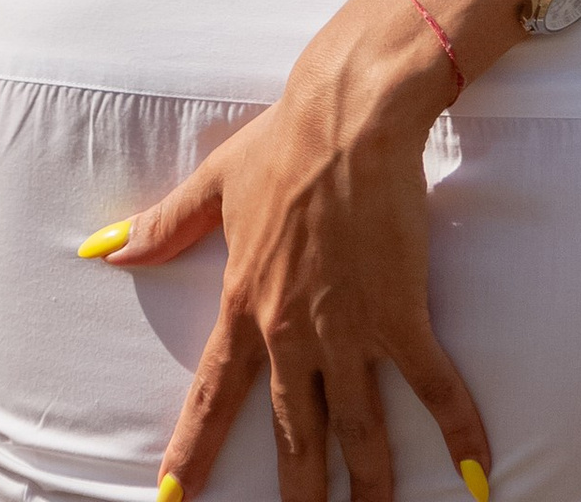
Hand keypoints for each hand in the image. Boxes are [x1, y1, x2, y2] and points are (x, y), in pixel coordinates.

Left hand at [108, 0, 487, 501]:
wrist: (350, 116)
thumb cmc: (284, 141)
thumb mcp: (214, 184)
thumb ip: (163, 226)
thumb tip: (105, 248)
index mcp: (245, 305)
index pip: (213, 394)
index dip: (195, 448)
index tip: (174, 496)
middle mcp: (292, 333)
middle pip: (292, 431)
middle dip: (296, 491)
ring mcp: (349, 330)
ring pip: (357, 428)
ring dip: (368, 482)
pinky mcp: (400, 313)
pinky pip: (432, 384)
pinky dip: (458, 431)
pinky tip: (475, 473)